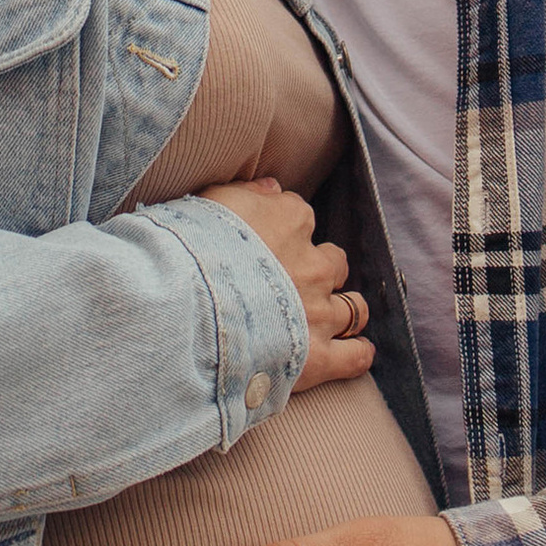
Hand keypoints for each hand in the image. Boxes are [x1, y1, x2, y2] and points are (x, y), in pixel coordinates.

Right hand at [195, 178, 373, 394]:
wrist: (187, 307)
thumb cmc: (191, 250)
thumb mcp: (211, 203)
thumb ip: (246, 192)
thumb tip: (272, 188)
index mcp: (290, 221)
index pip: (299, 216)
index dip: (284, 230)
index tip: (267, 243)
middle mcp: (313, 265)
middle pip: (334, 262)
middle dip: (322, 270)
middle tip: (297, 283)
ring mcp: (319, 312)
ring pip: (353, 308)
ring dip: (345, 310)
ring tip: (331, 316)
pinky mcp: (318, 357)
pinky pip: (354, 356)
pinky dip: (358, 354)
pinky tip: (358, 351)